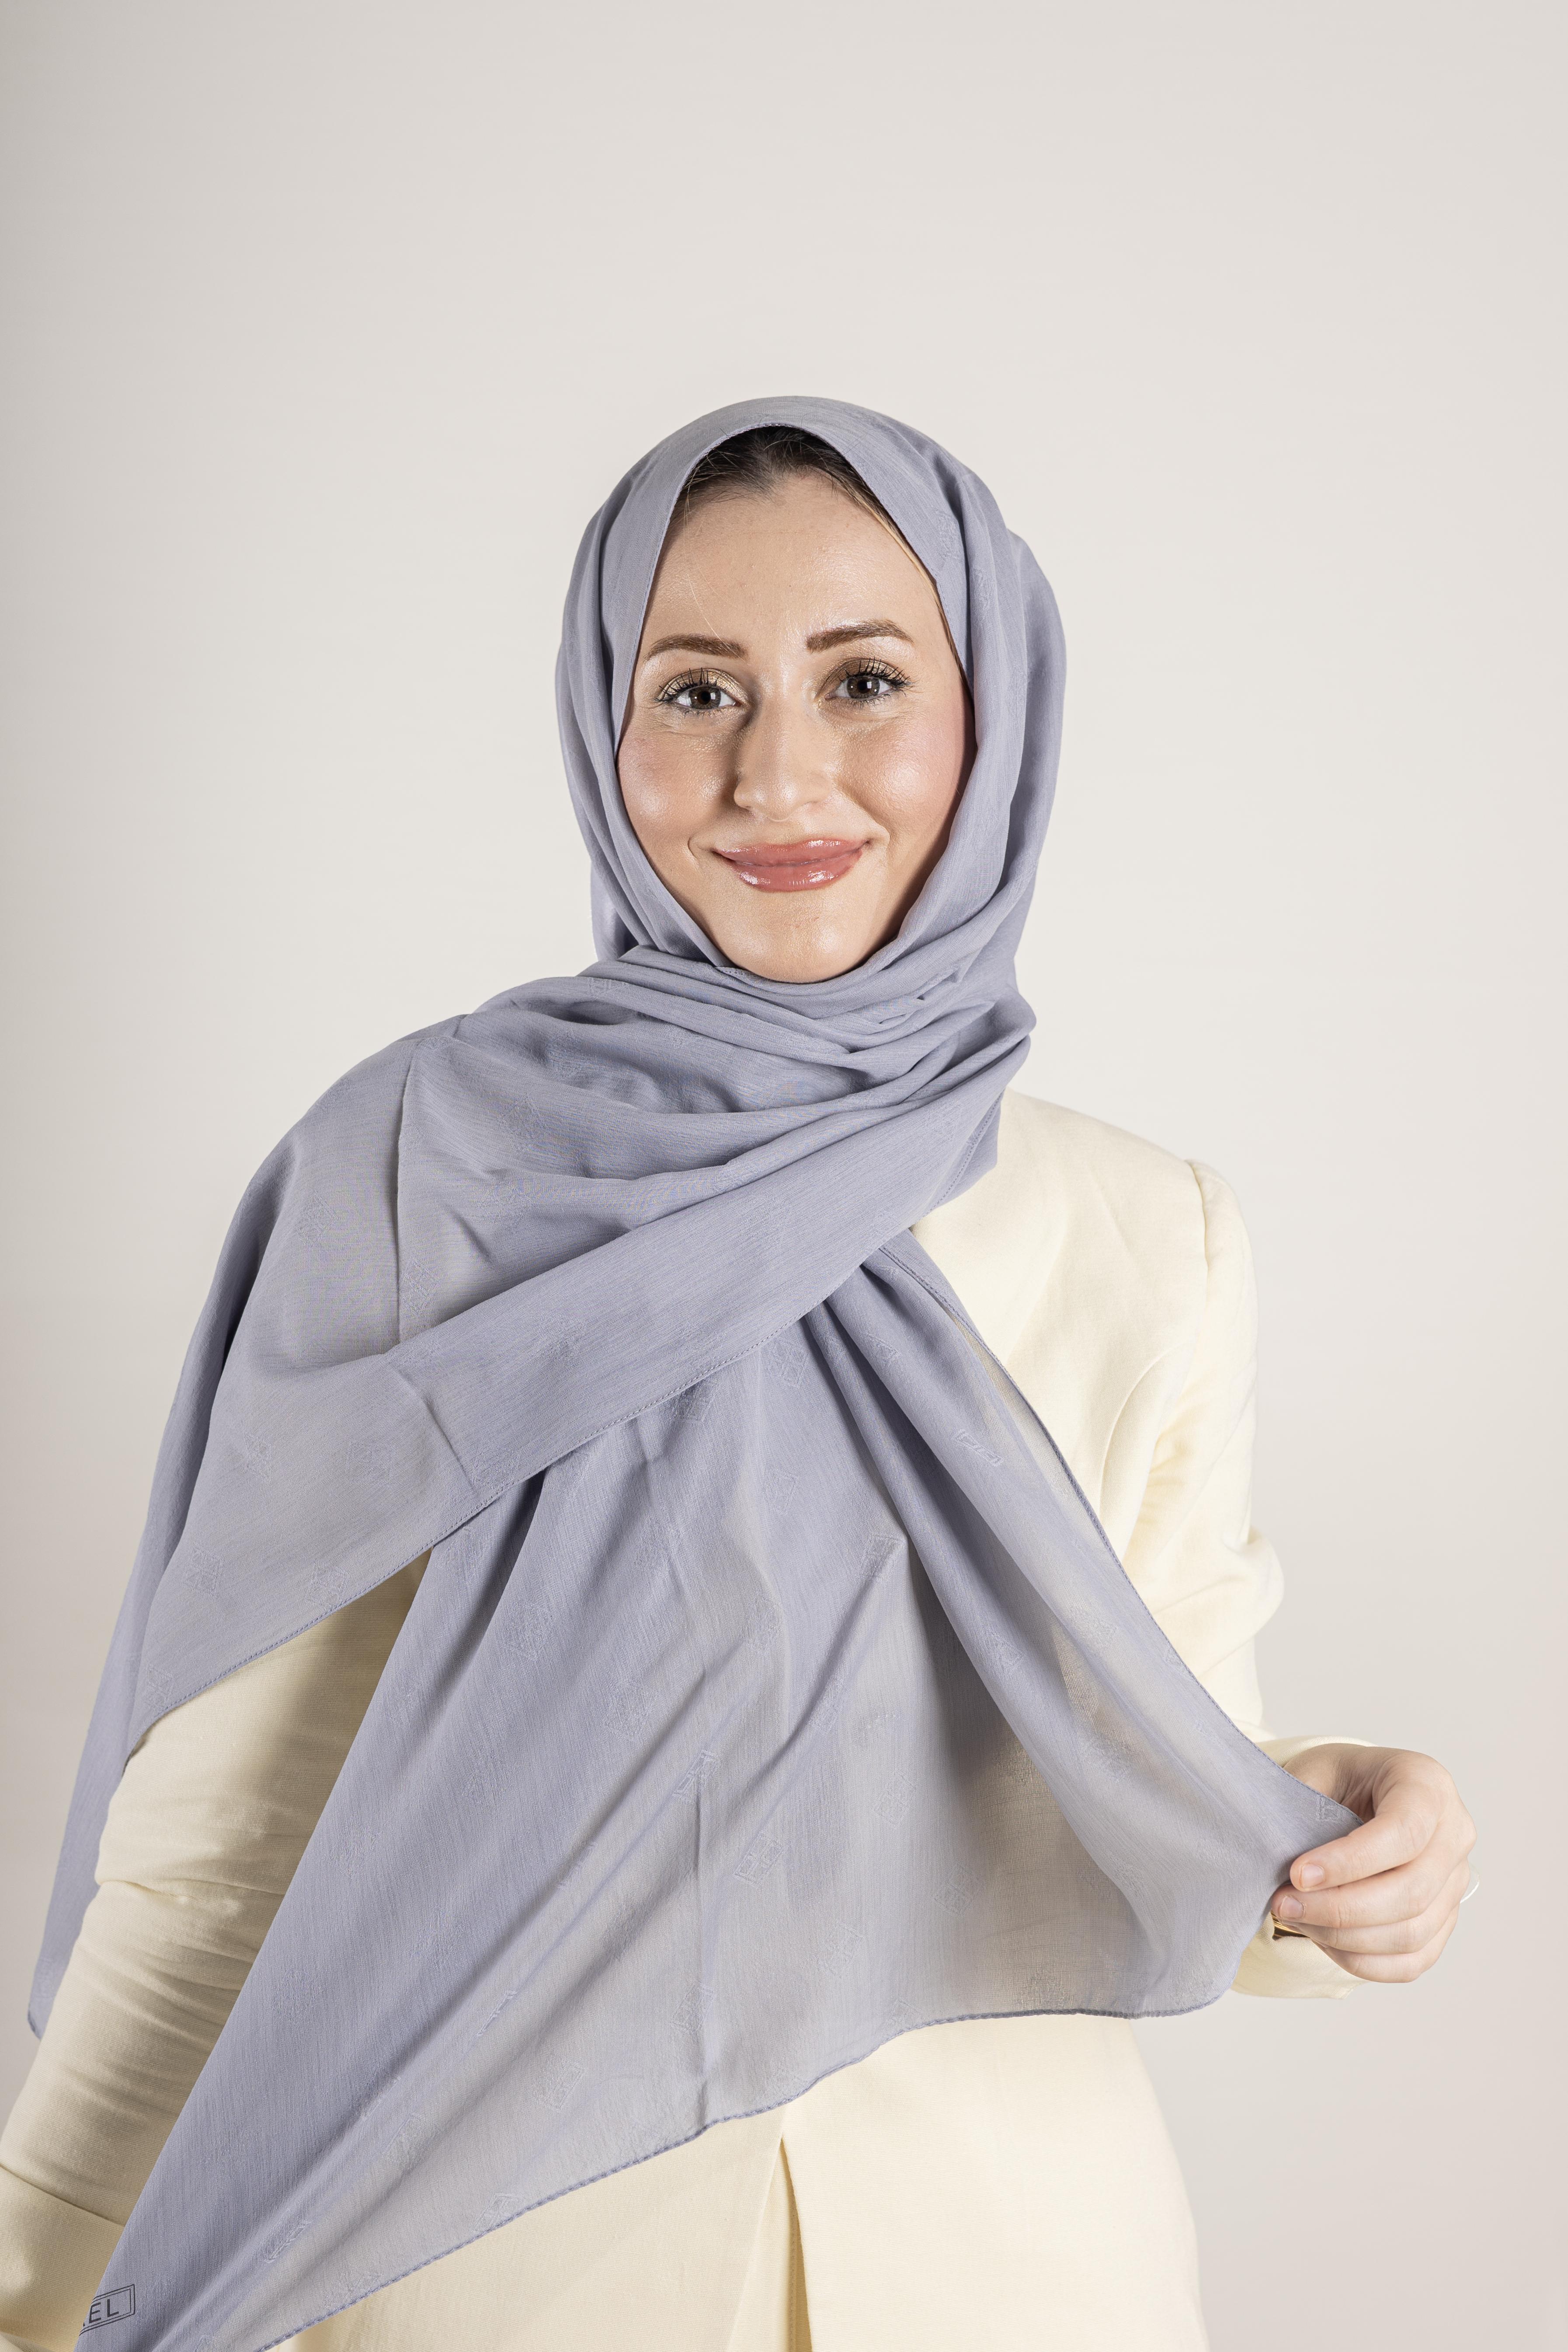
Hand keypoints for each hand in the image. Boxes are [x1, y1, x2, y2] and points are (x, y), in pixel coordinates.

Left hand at [1271, 1744, 1474, 1981]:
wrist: (1362, 1792)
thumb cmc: (1340, 1779)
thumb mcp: (1317, 1769)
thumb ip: (1302, 1806)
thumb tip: (1279, 1862)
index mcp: (1427, 1784)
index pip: (1404, 1832)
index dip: (1350, 1861)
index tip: (1298, 1875)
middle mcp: (1453, 1834)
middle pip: (1411, 1891)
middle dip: (1340, 1909)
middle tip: (1285, 1904)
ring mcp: (1454, 1882)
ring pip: (1411, 1933)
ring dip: (1345, 1938)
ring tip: (1296, 1917)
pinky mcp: (1444, 1919)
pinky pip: (1411, 1961)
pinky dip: (1362, 1960)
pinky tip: (1322, 1939)